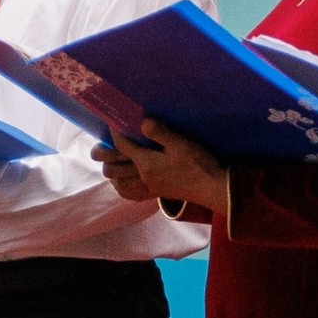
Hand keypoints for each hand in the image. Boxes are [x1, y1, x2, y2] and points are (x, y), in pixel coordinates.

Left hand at [100, 120, 225, 212]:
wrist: (213, 187)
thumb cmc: (199, 163)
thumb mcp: (180, 143)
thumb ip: (160, 132)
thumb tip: (141, 122)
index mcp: (147, 163)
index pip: (122, 146)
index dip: (114, 132)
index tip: (113, 122)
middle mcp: (143, 177)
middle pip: (112, 169)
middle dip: (104, 155)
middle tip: (106, 143)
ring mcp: (149, 188)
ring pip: (118, 184)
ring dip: (112, 173)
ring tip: (113, 161)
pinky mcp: (156, 193)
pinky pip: (131, 195)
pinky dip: (123, 188)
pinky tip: (126, 180)